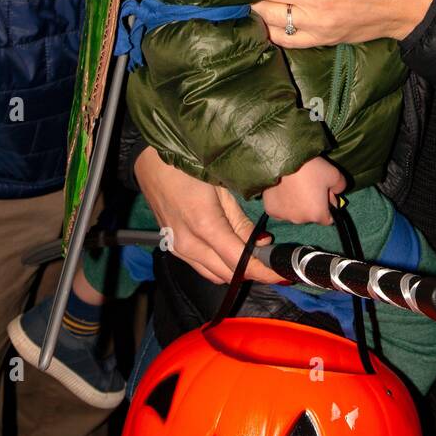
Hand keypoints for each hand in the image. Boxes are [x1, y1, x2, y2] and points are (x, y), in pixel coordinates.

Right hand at [134, 147, 287, 285]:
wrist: (152, 161)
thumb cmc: (190, 166)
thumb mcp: (222, 188)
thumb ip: (240, 221)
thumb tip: (262, 244)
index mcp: (204, 226)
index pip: (239, 261)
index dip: (264, 271)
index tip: (283, 274)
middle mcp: (188, 244)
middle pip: (227, 274)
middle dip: (253, 272)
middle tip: (273, 262)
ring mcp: (177, 249)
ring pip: (213, 275)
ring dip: (235, 271)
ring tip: (255, 257)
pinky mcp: (173, 248)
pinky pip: (201, 267)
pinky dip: (219, 266)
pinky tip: (232, 252)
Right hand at [262, 156, 346, 225]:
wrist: (282, 158)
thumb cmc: (310, 167)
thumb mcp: (334, 173)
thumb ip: (341, 187)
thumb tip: (336, 193)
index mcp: (317, 214)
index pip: (328, 219)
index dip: (329, 205)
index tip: (324, 192)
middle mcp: (300, 220)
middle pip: (310, 215)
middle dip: (312, 204)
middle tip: (309, 185)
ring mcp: (283, 216)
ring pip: (294, 213)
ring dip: (297, 204)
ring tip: (294, 185)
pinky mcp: (270, 210)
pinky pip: (280, 209)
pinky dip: (283, 202)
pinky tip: (282, 188)